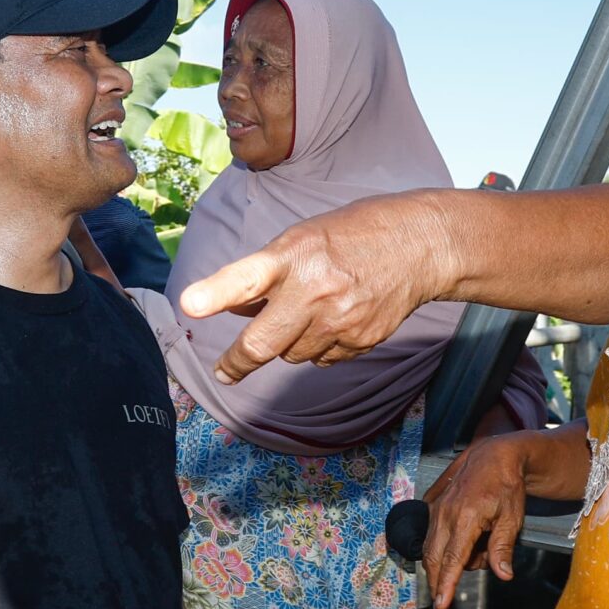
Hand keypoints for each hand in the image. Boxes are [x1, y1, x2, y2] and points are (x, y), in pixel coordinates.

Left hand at [176, 192, 451, 380]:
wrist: (418, 247)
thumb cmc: (351, 236)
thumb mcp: (302, 239)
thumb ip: (266, 274)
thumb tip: (232, 310)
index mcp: (294, 255)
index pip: (247, 277)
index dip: (215, 293)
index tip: (190, 305)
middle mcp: (314, 290)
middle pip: (263, 343)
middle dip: (237, 362)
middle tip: (224, 372)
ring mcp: (339, 320)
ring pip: (292, 355)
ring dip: (288, 343)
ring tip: (307, 312)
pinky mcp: (360, 341)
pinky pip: (322, 359)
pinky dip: (319, 346)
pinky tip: (336, 319)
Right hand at [422, 433, 536, 608]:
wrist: (494, 455)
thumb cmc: (507, 486)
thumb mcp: (512, 518)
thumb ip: (503, 548)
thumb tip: (503, 575)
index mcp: (466, 518)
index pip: (452, 560)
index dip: (445, 585)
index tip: (440, 605)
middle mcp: (444, 513)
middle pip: (434, 558)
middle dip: (438, 581)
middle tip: (446, 597)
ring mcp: (435, 507)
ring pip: (431, 547)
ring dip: (447, 560)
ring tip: (478, 550)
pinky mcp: (431, 503)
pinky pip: (431, 533)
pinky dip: (444, 544)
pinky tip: (466, 539)